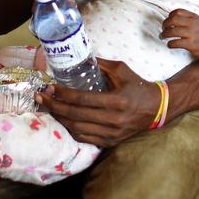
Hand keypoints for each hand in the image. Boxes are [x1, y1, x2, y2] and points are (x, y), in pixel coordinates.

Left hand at [35, 59, 159, 146]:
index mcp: (117, 101)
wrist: (157, 108)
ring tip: (48, 108)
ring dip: (59, 119)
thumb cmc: (138, 86)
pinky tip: (62, 119)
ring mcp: (112, 133)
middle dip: (55, 106)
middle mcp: (114, 119)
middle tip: (41, 98)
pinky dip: (70, 129)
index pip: (83, 100)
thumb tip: (80, 57)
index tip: (50, 87)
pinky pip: (84, 138)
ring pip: (77, 129)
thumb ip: (100, 64)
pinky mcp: (111, 141)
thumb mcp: (122, 70)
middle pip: (76, 116)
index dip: (64, 94)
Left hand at [160, 9, 198, 59]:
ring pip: (172, 31)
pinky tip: (170, 44)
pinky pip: (175, 43)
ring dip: (164, 34)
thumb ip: (186, 18)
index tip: (168, 21)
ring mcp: (192, 34)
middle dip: (165, 24)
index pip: (177, 12)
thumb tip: (170, 18)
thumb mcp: (197, 21)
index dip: (169, 16)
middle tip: (163, 29)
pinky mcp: (191, 44)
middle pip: (172, 20)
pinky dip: (169, 44)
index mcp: (193, 17)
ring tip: (163, 36)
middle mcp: (193, 24)